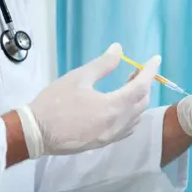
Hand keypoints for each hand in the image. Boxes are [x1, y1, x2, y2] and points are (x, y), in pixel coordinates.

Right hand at [18, 43, 160, 157]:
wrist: (36, 133)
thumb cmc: (55, 102)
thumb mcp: (78, 78)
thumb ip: (102, 64)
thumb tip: (118, 49)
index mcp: (114, 106)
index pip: (141, 86)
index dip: (150, 71)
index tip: (156, 59)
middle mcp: (118, 123)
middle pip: (142, 102)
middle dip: (144, 84)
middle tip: (136, 71)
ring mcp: (112, 136)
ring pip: (136, 116)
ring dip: (138, 100)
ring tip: (127, 86)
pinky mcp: (104, 142)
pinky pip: (127, 128)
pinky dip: (131, 114)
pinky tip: (122, 107)